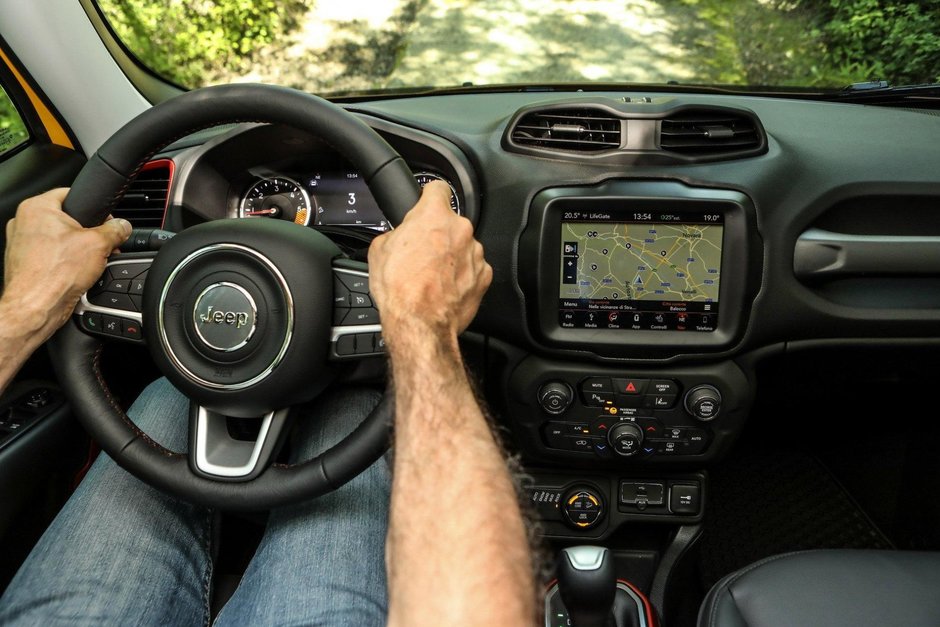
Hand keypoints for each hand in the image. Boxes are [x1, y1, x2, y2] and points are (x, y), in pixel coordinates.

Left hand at [3, 188, 130, 341]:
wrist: (36, 307)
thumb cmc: (54, 274)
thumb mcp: (99, 244)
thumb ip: (115, 230)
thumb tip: (123, 227)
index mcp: (36, 208)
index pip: (71, 194)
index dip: (94, 207)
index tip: (106, 220)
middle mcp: (23, 222)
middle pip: (66, 219)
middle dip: (89, 232)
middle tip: (103, 245)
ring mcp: (20, 243)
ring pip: (58, 238)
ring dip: (78, 248)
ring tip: (90, 262)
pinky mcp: (24, 263)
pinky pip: (51, 255)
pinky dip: (65, 261)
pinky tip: (76, 273)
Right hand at [369, 181, 491, 342]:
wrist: (419, 322)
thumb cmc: (400, 289)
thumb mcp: (379, 250)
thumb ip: (396, 233)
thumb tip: (399, 236)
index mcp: (433, 215)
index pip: (438, 188)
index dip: (430, 195)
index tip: (427, 201)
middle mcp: (459, 230)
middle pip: (450, 223)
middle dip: (438, 234)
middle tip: (422, 253)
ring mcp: (475, 253)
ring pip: (463, 246)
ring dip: (451, 256)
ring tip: (432, 276)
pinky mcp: (484, 276)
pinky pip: (473, 268)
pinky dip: (462, 275)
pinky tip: (445, 287)